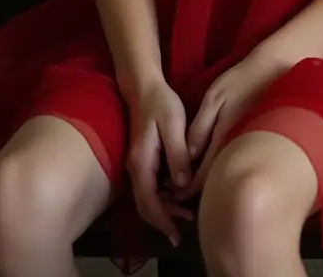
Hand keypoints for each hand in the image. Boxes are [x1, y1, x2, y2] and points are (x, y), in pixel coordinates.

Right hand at [126, 80, 193, 246]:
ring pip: (148, 197)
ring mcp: (138, 165)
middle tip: (185, 227)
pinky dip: (164, 195)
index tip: (176, 234)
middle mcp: (136, 168)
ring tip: (187, 214)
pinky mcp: (144, 160)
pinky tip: (180, 193)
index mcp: (141, 162)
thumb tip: (181, 184)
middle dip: (164, 219)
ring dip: (165, 208)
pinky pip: (151, 186)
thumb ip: (177, 154)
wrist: (145, 88)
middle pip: (146, 204)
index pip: (148, 201)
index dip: (162, 220)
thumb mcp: (173, 125)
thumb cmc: (161, 103)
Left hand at [179, 47, 281, 197]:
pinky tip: (208, 162)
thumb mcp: (214, 99)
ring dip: (207, 178)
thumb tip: (188, 156)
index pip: (204, 175)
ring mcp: (245, 144)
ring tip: (187, 181)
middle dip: (196, 188)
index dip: (187, 189)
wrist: (270, 71)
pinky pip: (231, 158)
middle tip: (175, 192)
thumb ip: (200, 127)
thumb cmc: (239, 81)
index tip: (172, 197)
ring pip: (223, 169)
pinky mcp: (250, 139)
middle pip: (215, 177)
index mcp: (224, 139)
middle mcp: (236, 147)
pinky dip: (217, 164)